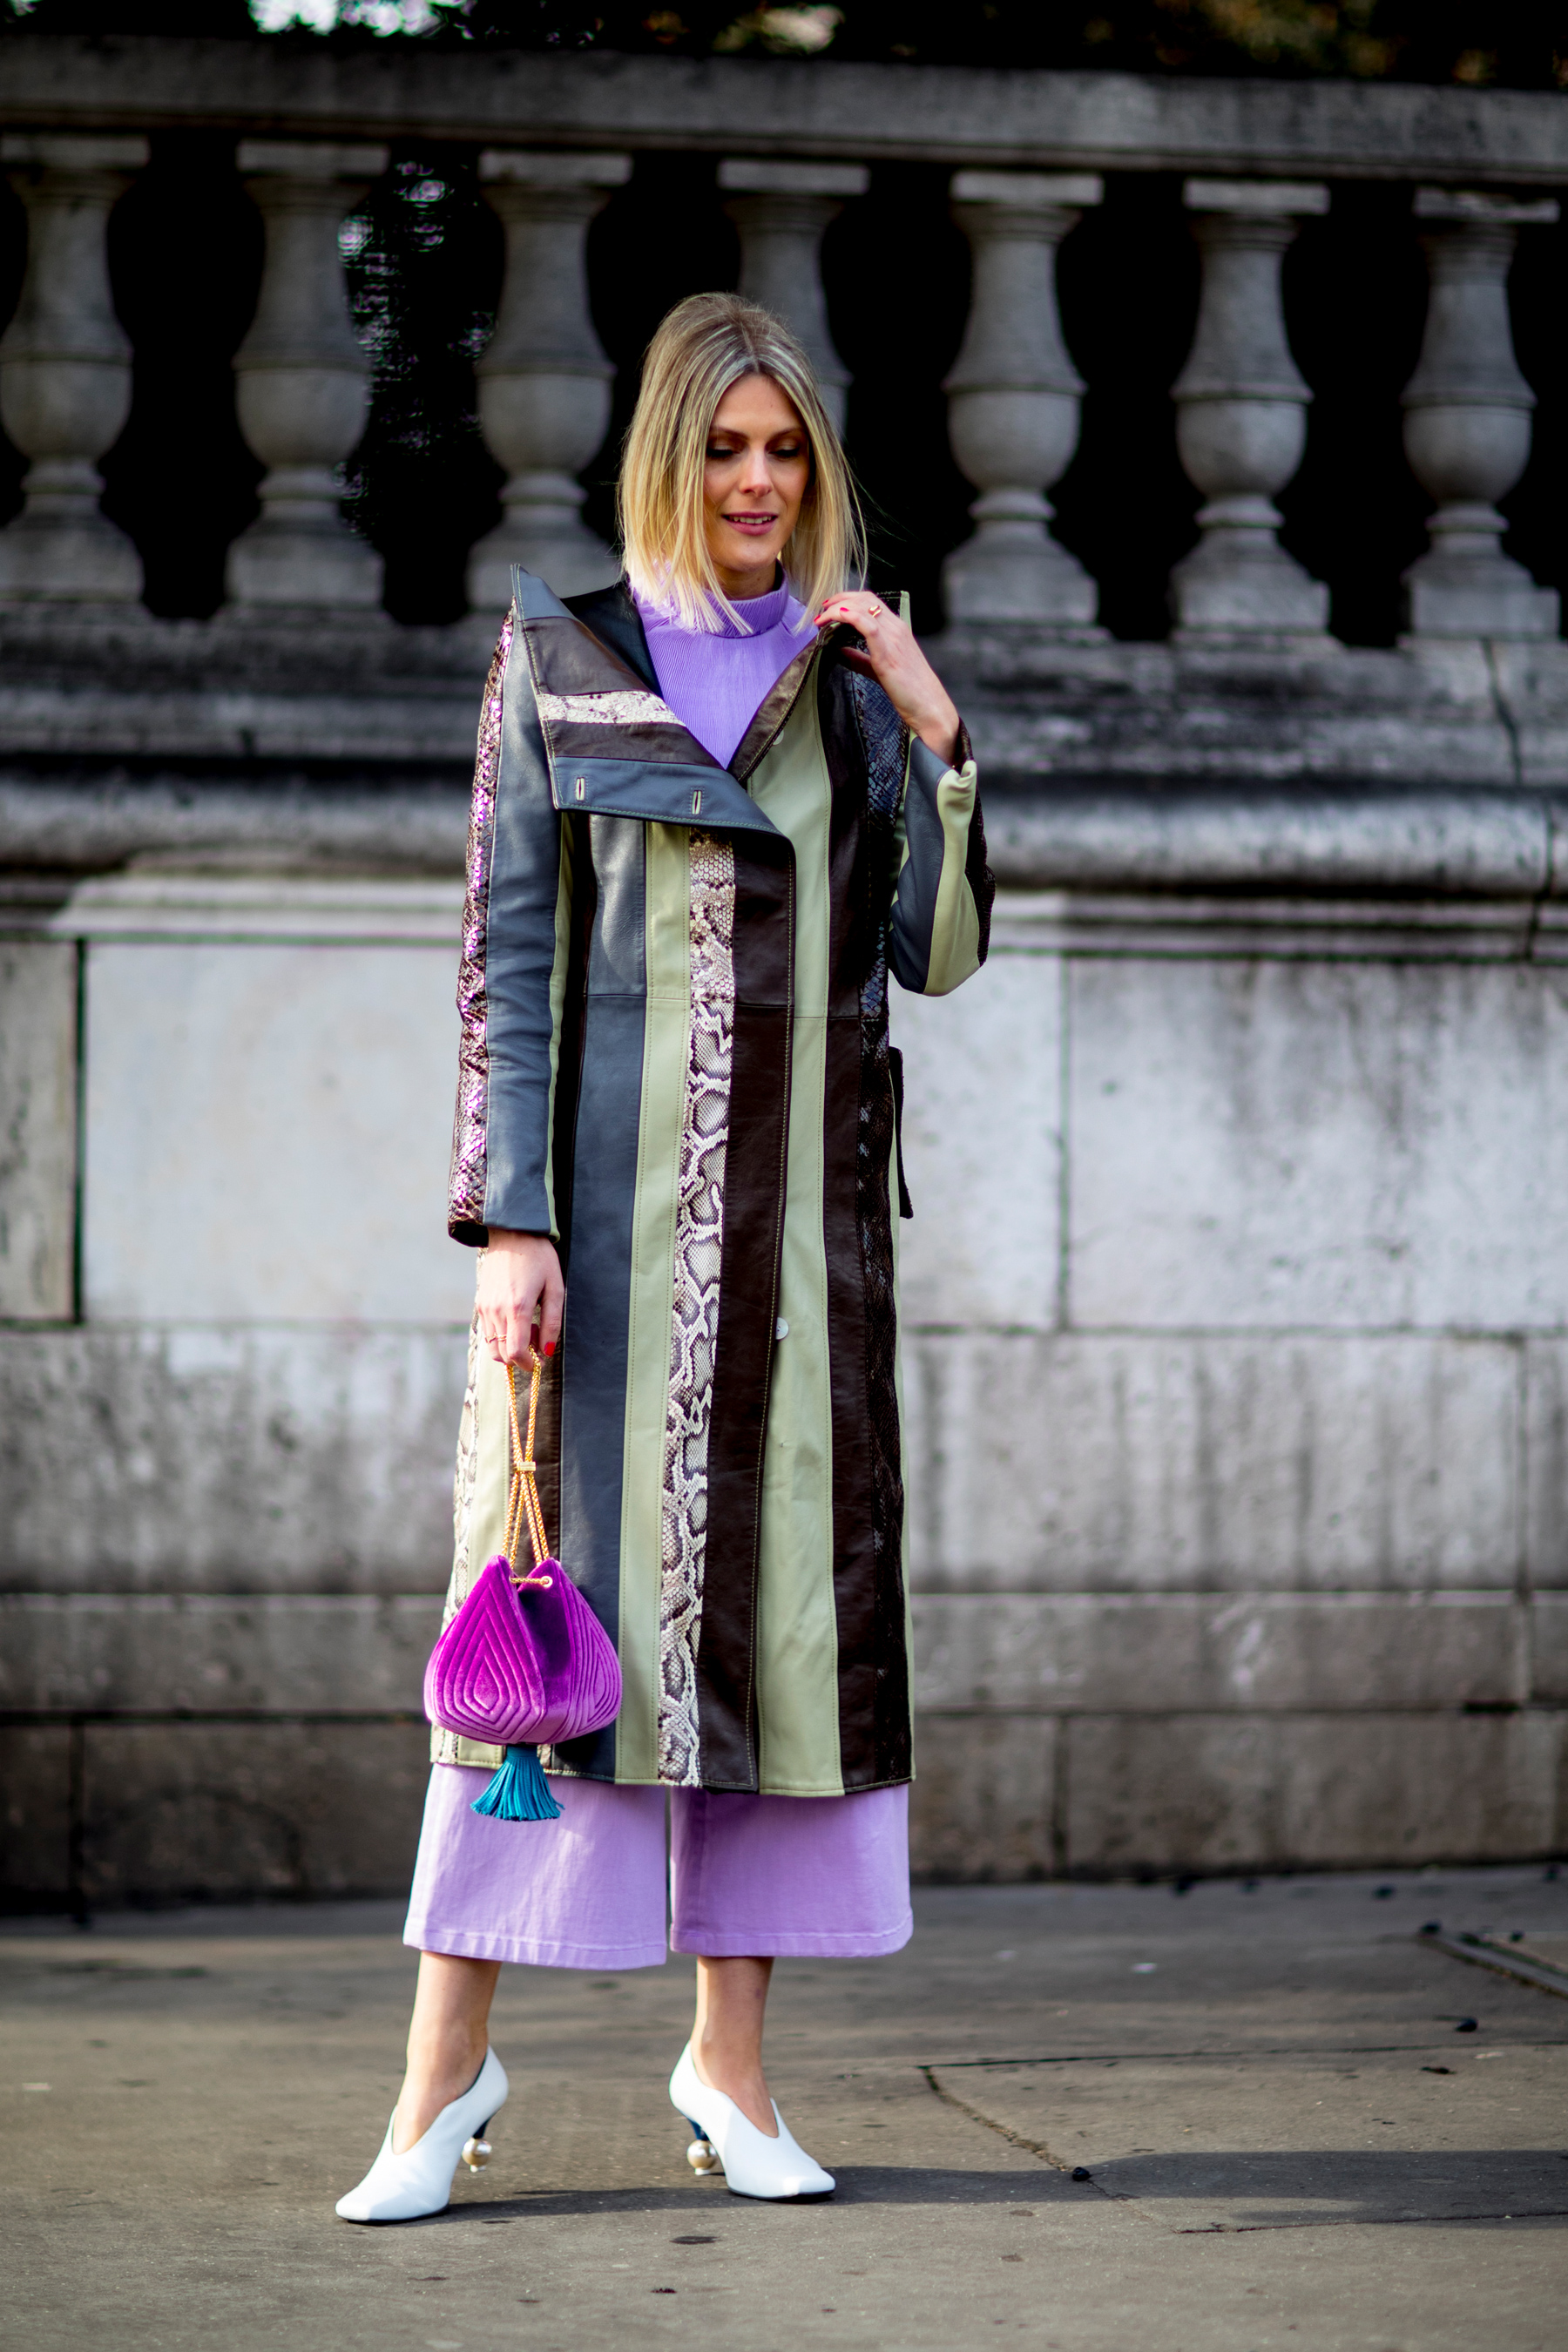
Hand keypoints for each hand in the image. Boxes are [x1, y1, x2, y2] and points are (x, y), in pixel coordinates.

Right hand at [476, 1231, 563, 1368]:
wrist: (512, 1234)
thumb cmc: (539, 1259)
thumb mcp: (555, 1288)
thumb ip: (552, 1323)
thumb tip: (547, 1351)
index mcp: (517, 1308)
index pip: (515, 1352)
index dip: (527, 1364)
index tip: (539, 1361)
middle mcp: (496, 1310)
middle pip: (501, 1354)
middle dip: (519, 1356)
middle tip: (537, 1339)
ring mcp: (485, 1307)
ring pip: (492, 1345)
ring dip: (509, 1346)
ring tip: (528, 1326)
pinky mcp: (480, 1302)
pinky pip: (488, 1331)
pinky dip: (501, 1335)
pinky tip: (515, 1318)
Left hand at [813, 590, 960, 766]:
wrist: (928, 706)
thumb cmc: (908, 690)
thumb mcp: (879, 668)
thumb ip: (859, 657)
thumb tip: (838, 650)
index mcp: (897, 628)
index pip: (871, 601)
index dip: (848, 599)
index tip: (830, 607)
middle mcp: (896, 628)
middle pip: (865, 598)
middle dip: (839, 599)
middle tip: (822, 610)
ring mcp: (893, 638)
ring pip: (864, 608)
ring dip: (838, 608)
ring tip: (822, 618)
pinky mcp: (888, 653)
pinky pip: (868, 626)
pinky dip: (850, 617)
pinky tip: (838, 616)